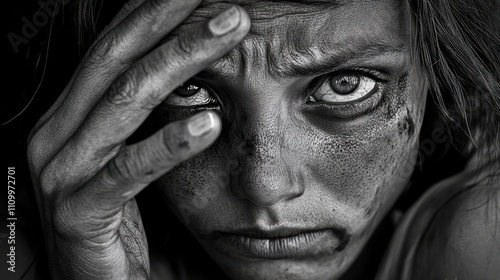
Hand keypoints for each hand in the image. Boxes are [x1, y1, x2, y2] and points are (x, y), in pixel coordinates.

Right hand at [26, 0, 249, 277]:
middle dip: (173, 25)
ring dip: (182, 61)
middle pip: (119, 62)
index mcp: (68, 117)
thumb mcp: (126, 159)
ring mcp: (62, 172)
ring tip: (227, 35)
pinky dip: (171, 143)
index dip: (153, 15)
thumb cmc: (115, 219)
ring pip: (127, 101)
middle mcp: (56, 134)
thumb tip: (191, 81)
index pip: (112, 49)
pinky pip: (130, 169)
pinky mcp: (79, 211)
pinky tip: (210, 123)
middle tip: (226, 7)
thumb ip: (145, 120)